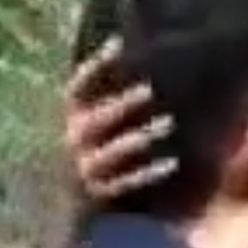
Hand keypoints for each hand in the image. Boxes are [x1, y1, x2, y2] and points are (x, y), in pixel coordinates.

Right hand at [64, 37, 177, 201]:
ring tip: (168, 124)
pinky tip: (171, 163)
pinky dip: (146, 174)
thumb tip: (141, 50)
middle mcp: (75, 141)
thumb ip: (121, 87)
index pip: (79, 87)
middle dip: (122, 105)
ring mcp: (86, 170)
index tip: (119, 44)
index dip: (95, 66)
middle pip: (95, 120)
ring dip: (137, 138)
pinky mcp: (101, 196)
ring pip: (108, 154)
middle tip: (150, 90)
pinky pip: (122, 185)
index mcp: (76, 115)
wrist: (102, 203)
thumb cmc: (116, 144)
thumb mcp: (112, 114)